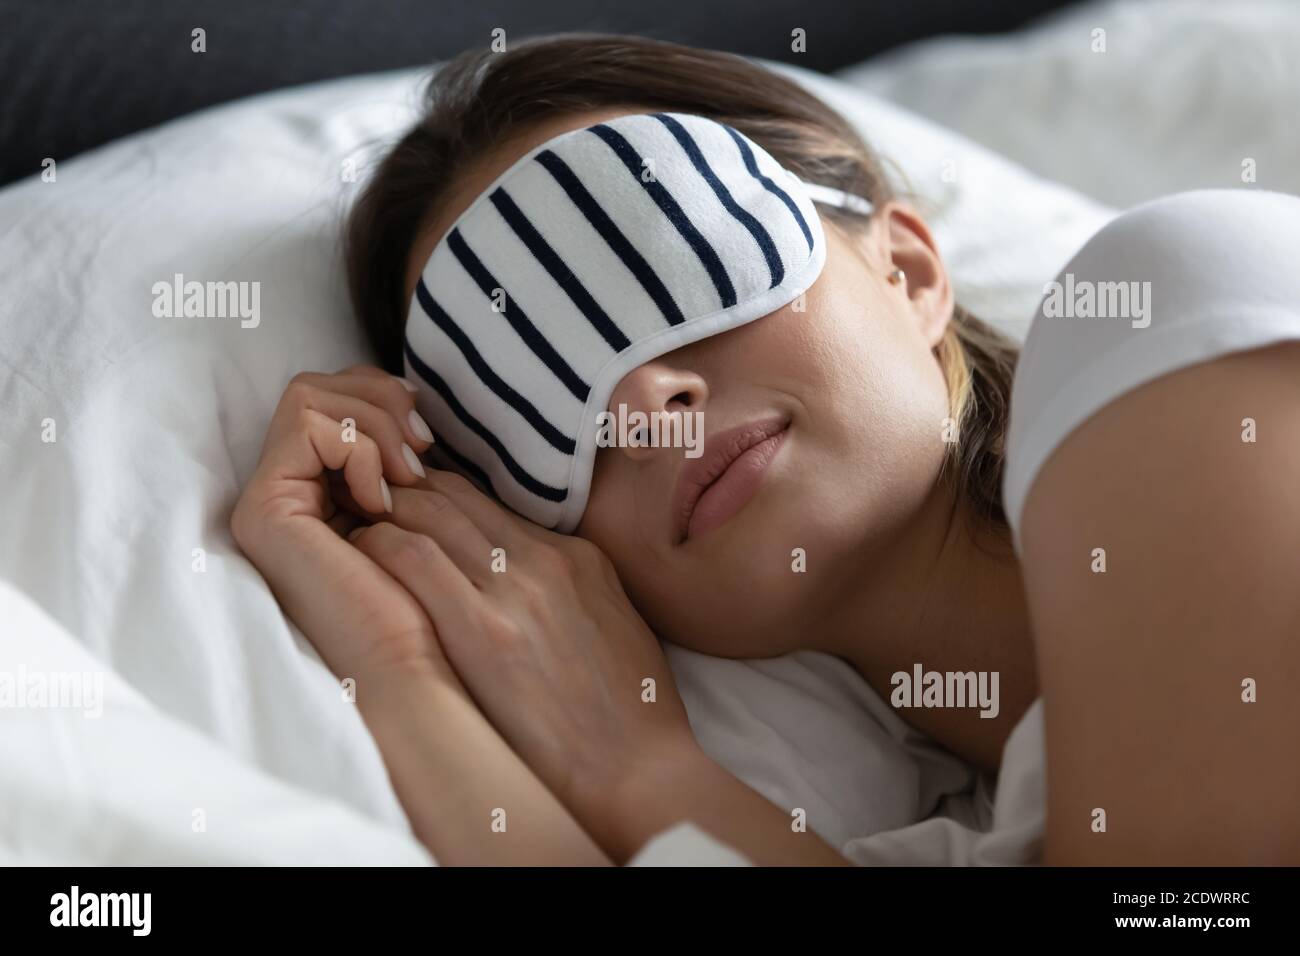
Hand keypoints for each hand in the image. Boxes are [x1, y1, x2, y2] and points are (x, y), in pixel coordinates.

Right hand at [230, 365, 454, 691]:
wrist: (409, 669)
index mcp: (316, 493)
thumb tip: (417, 402)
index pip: (335, 401)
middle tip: (421, 447)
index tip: (429, 441)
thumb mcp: (421, 512)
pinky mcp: (263, 510)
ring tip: (406, 477)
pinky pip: (308, 425)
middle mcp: (281, 495)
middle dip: (379, 399)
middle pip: (314, 388)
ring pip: (308, 395)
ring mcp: (265, 502)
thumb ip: (405, 462)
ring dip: (373, 422)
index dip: (386, 400)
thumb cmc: (427, 602)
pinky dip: (358, 446)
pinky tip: (382, 503)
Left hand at [345, 472, 700, 823]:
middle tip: (362, 508)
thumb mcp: (614, 625)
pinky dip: (377, 547)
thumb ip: (568, 591)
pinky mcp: (484, 631)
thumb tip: (525, 585)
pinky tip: (355, 557)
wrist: (637, 772)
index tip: (406, 512)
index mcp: (577, 557)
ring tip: (351, 529)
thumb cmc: (630, 716)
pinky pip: (413, 559)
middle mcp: (545, 560)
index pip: (487, 502)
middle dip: (401, 493)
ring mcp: (515, 590)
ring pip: (428, 513)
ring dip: (383, 514)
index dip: (437, 498)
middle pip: (453, 494)